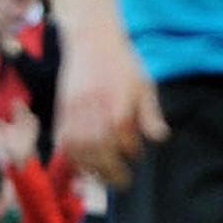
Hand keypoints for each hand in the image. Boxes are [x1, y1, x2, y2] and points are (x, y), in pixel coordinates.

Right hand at [54, 26, 167, 186]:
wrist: (91, 40)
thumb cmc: (122, 64)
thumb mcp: (144, 85)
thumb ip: (151, 114)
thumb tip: (160, 138)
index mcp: (118, 104)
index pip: (125, 140)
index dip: (131, 151)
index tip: (135, 154)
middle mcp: (95, 110)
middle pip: (100, 151)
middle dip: (111, 171)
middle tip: (122, 182)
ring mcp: (75, 111)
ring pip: (79, 149)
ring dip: (90, 168)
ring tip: (100, 177)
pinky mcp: (62, 110)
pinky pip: (63, 140)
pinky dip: (71, 156)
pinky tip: (81, 164)